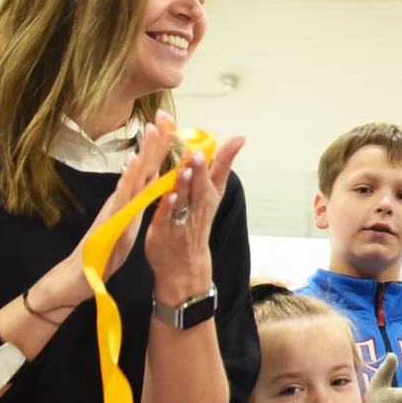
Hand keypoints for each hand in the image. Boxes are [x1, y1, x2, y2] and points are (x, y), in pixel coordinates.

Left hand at [146, 128, 244, 308]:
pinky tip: (168, 196)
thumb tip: (238, 138)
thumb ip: (221, 167)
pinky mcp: (162, 231)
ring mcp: (181, 220)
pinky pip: (165, 217)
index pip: (220, 172)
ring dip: (183, 185)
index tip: (238, 138)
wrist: (184, 264)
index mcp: (209, 195)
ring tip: (183, 170)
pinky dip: (167, 207)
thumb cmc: (196, 222)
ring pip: (183, 200)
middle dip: (199, 170)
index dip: (227, 155)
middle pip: (200, 185)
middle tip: (197, 153)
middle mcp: (198, 207)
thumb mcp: (213, 194)